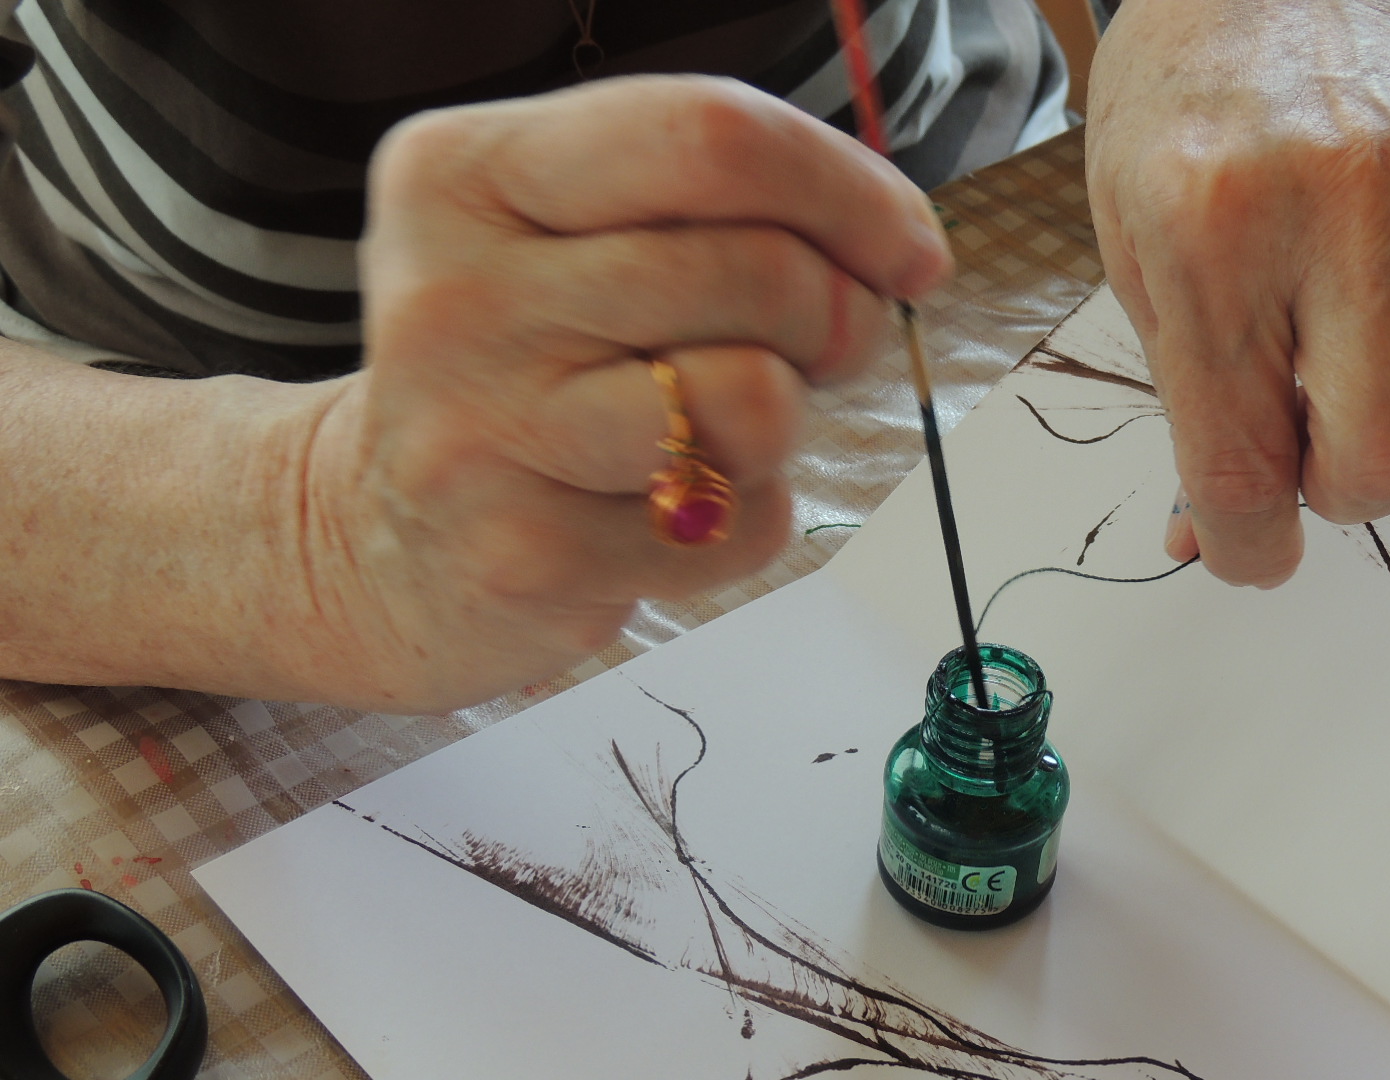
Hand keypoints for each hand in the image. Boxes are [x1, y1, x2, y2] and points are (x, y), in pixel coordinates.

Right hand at [298, 76, 950, 710]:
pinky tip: (662, 510)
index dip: (848, 192)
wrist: (386, 544)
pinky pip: (737, 522)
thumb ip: (720, 209)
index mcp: (467, 170)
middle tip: (814, 351)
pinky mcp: (523, 553)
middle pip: (755, 270)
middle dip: (837, 316)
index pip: (710, 138)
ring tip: (714, 430)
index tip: (911, 248)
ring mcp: (479, 427)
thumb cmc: (531, 370)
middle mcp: (453, 289)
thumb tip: (900, 243)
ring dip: (781, 425)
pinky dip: (742, 519)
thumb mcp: (582, 239)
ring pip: (753, 400)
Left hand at [1085, 0, 1389, 586]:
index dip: (1253, 544)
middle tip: (1322, 456)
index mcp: (1210, 237)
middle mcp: (1340, 208)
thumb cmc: (1187, 115)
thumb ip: (1189, 394)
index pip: (1245, 459)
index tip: (1256, 554)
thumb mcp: (1136, 251)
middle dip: (1352, 492)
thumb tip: (1219, 535)